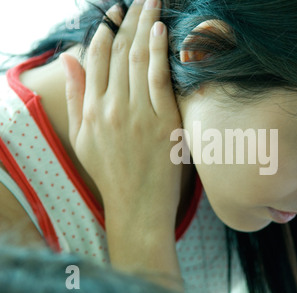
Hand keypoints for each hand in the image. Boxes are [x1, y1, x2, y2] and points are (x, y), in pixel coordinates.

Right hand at [60, 0, 182, 286]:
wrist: (137, 205)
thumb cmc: (110, 173)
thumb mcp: (83, 137)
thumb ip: (76, 97)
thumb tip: (70, 60)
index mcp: (91, 110)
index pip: (96, 58)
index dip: (106, 30)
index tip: (116, 11)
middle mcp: (111, 108)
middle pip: (119, 53)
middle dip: (129, 20)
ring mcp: (137, 115)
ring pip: (138, 60)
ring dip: (146, 27)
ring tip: (153, 3)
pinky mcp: (162, 123)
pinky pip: (158, 80)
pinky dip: (159, 53)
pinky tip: (161, 31)